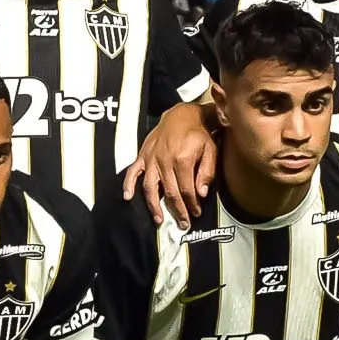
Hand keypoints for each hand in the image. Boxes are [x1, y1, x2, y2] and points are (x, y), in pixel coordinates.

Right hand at [118, 105, 215, 224]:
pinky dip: (128, 184)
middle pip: (170, 192)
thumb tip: (201, 193)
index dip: (191, 204)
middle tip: (183, 224)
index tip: (196, 214)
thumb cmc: (199, 134)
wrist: (183, 115)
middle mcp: (164, 161)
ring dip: (154, 205)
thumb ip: (207, 172)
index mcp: (182, 159)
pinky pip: (133, 172)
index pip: (186, 189)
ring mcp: (151, 159)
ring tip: (159, 220)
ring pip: (151, 187)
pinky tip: (127, 197)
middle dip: (177, 211)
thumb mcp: (211, 150)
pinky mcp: (143, 155)